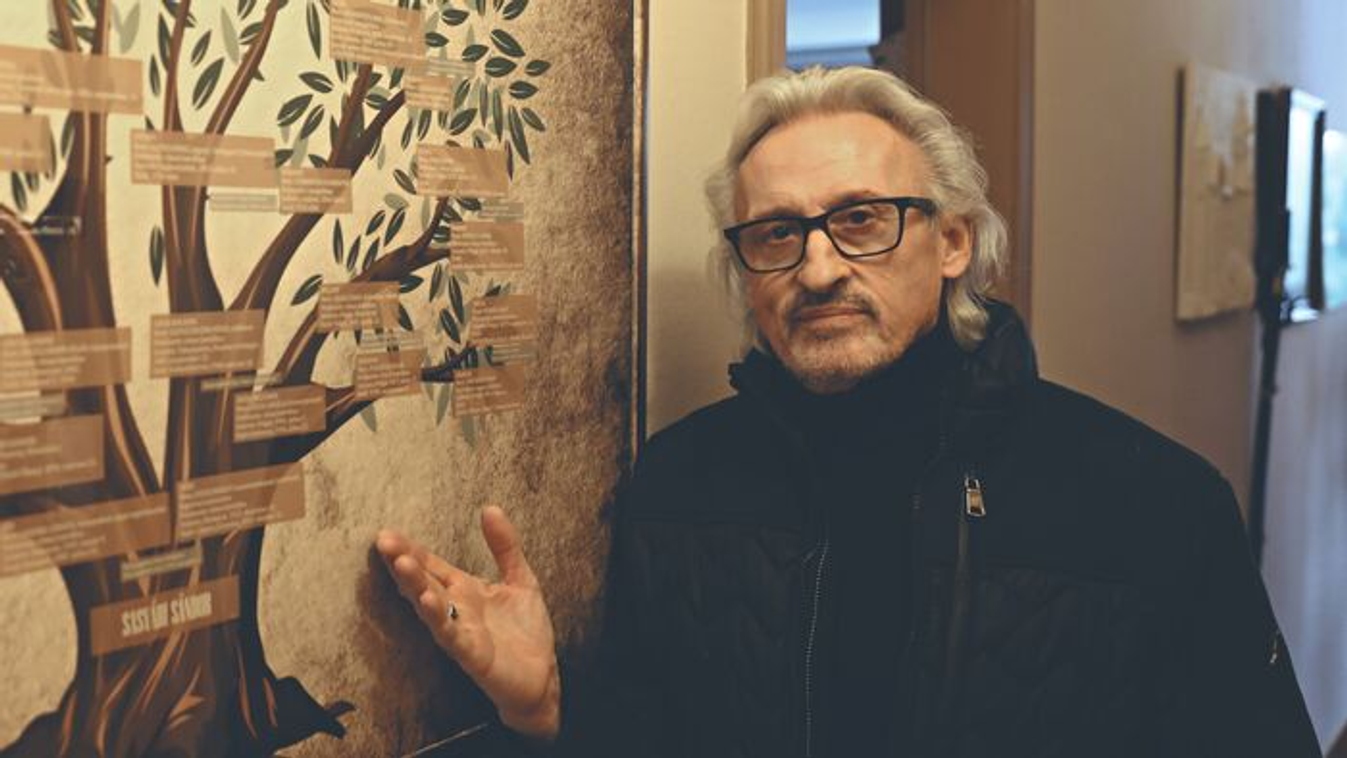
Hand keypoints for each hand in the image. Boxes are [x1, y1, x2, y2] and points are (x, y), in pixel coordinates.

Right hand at [375, 506, 559, 741]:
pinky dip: (439, 619)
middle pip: (424, 581)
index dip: (412, 549)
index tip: (387, 533)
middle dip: (404, 562)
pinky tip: (428, 602)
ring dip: (416, 586)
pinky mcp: (471, 655)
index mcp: (464, 590)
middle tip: (384, 541)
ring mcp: (460, 632)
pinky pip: (451, 635)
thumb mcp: (520, 579)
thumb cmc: (525, 632)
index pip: (432, 565)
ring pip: (431, 607)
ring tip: (402, 565)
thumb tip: (490, 508)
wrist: (542, 677)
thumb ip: (505, 546)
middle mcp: (456, 609)